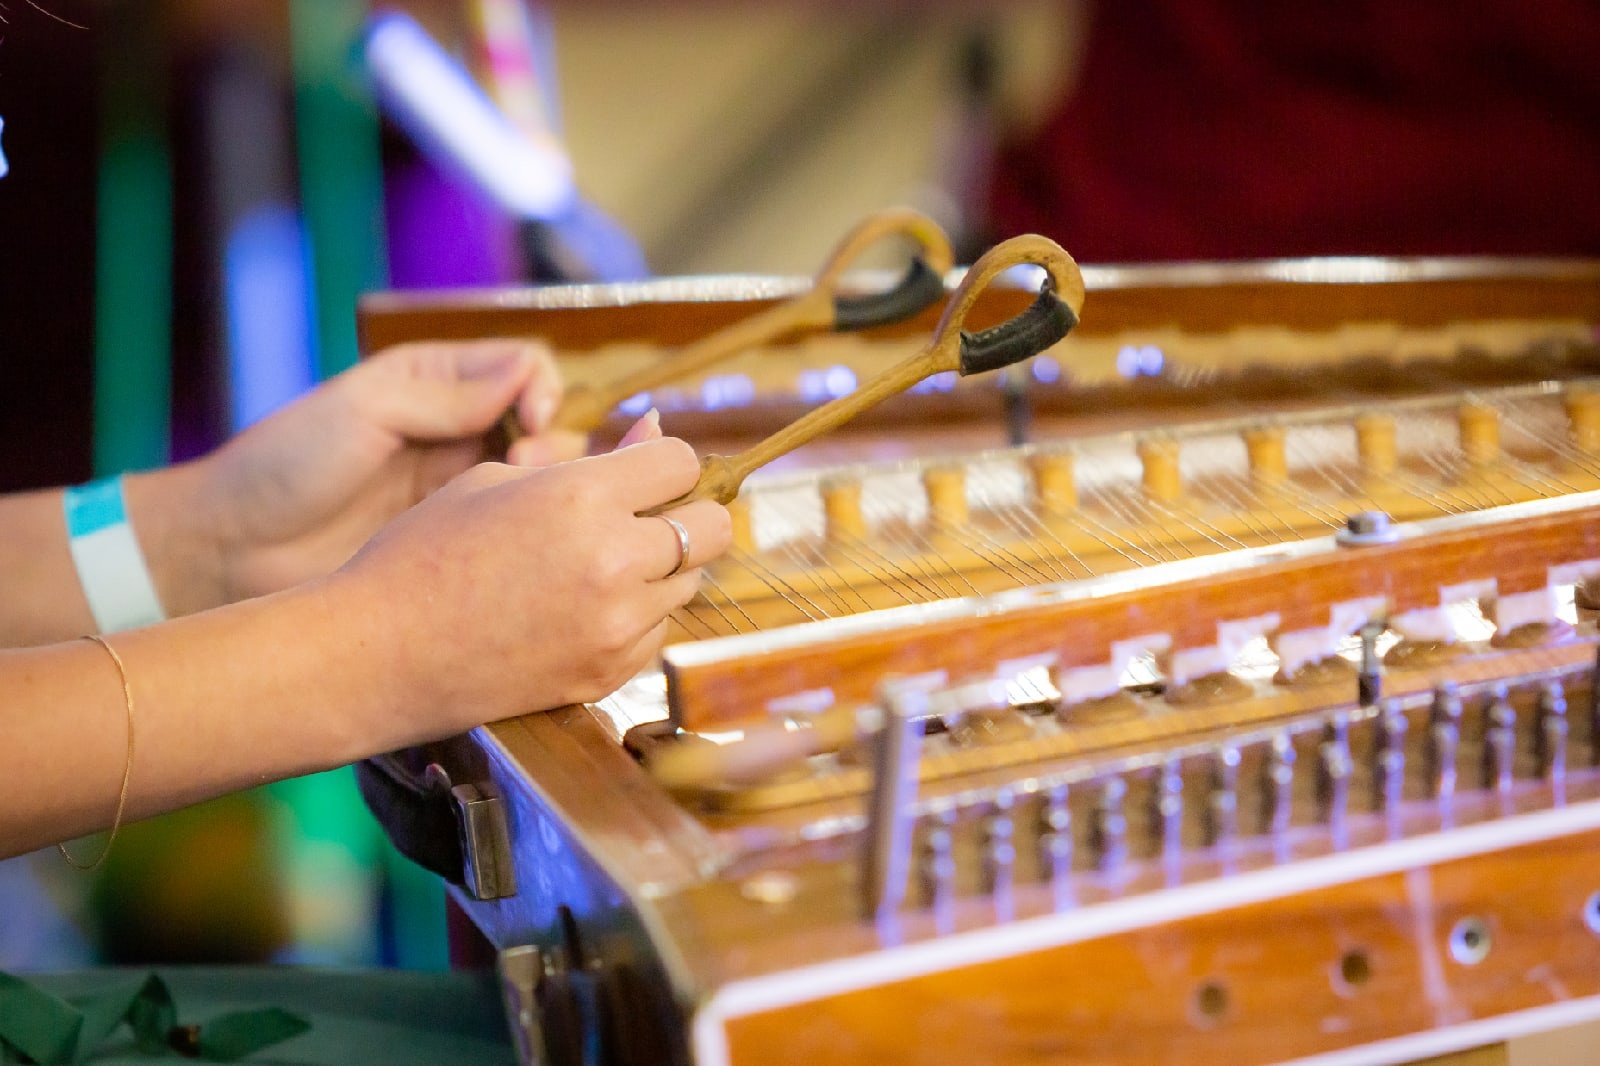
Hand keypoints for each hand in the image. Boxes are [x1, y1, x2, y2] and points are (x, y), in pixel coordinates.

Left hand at [193, 340, 587, 605]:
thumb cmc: (285, 464)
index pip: (524, 367)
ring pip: (540, 475)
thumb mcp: (365, 409)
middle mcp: (456, 428)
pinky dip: (530, 524)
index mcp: (434, 381)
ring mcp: (459, 485)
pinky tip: (519, 536)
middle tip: (526, 465)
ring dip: (546, 481)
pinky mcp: (456, 539)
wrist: (233, 548)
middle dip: (553, 439)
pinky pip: (513, 524)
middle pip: (546, 420)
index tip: (529, 422)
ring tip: (520, 498)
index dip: (541, 390)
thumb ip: (447, 394)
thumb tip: (526, 377)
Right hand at [333, 436, 731, 729]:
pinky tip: (583, 610)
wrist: (376, 654)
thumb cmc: (422, 553)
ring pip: (689, 582)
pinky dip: (637, 617)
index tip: (641, 473)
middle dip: (685, 514)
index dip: (662, 461)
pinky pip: (658, 630)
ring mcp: (616, 624)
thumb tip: (653, 429)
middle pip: (711, 527)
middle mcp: (613, 560)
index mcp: (582, 497)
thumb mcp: (498, 480)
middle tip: (640, 519)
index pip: (682, 461)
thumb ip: (588, 459)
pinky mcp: (608, 672)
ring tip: (596, 567)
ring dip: (661, 568)